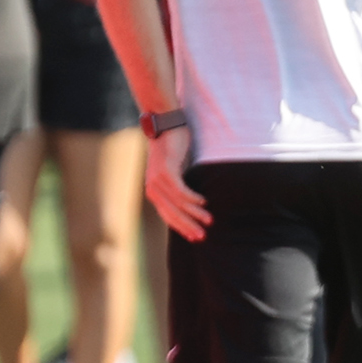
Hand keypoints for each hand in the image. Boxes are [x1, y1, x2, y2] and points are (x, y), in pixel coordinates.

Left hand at [145, 122, 210, 239]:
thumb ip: (177, 186)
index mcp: (154, 191)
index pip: (168, 216)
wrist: (164, 124)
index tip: (194, 238)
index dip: (182, 228)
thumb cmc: (172, 148)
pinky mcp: (166, 170)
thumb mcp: (173, 171)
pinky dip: (192, 198)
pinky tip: (203, 202)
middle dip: (188, 226)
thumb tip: (191, 202)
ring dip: (194, 213)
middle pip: (172, 214)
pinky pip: (180, 190)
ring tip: (208, 220)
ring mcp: (158, 180)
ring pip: (177, 204)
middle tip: (202, 237)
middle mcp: (153, 188)